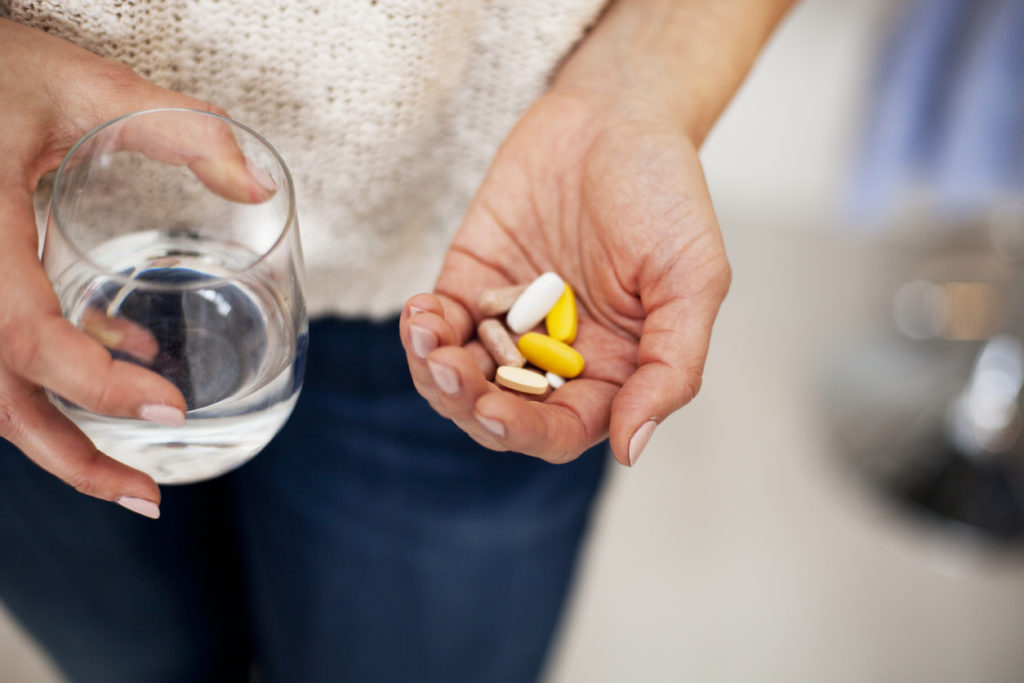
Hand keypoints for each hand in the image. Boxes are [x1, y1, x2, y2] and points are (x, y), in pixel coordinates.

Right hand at [0, 19, 268, 514]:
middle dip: (69, 457)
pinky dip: (61, 375)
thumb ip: (180, 129)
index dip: (91, 383)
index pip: (19, 333)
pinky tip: (123, 361)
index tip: (170, 408)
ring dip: (62, 433)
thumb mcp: (84, 82)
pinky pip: (3, 351)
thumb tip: (259, 189)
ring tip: (135, 467)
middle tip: (146, 497)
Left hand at [400, 89, 730, 465]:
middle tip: (449, 371)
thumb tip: (631, 449)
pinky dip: (422, 328)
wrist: (615, 114)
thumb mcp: (693, 280)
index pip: (562, 428)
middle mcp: (557, 357)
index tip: (492, 410)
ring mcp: (510, 322)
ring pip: (460, 378)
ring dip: (434, 371)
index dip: (525, 429)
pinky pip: (440, 325)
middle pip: (500, 412)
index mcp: (612, 370)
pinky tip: (420, 311)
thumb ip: (670, 367)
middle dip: (467, 402)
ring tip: (426, 336)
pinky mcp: (472, 283)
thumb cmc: (666, 193)